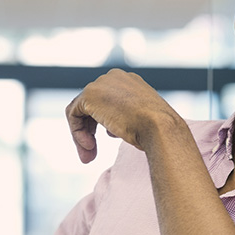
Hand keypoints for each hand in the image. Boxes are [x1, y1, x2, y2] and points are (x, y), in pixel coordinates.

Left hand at [64, 69, 182, 162]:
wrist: (160, 127)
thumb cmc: (158, 130)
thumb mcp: (142, 121)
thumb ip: (125, 119)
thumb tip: (110, 129)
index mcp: (129, 81)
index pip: (106, 100)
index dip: (101, 123)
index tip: (106, 141)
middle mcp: (114, 78)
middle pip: (91, 105)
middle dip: (89, 131)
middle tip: (91, 155)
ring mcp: (101, 84)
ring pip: (80, 111)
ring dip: (82, 136)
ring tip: (89, 157)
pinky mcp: (89, 95)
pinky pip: (74, 115)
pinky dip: (77, 133)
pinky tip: (90, 147)